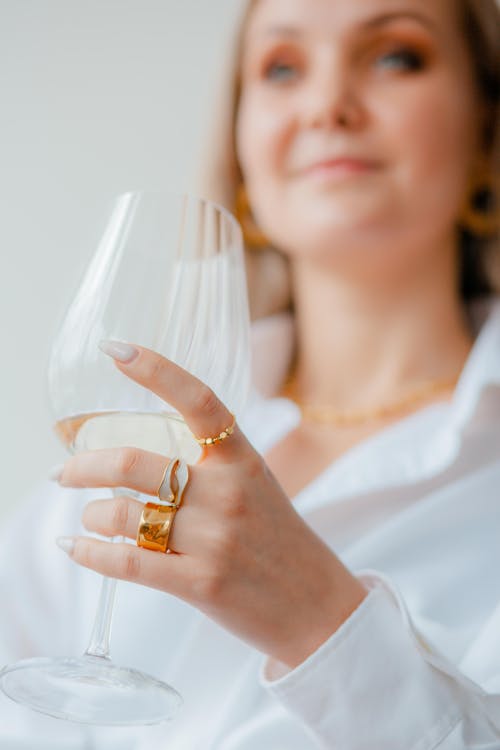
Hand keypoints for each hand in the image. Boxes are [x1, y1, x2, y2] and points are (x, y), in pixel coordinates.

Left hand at [56, 343, 367, 668]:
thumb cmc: (278, 538)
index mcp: (242, 458)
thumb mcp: (255, 485)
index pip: (198, 400)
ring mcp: (215, 539)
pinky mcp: (201, 583)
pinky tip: (75, 546)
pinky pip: (127, 563)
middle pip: (134, 464)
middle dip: (83, 465)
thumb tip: (138, 458)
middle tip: (64, 471)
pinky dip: (90, 553)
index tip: (116, 348)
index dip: (156, 369)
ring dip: (92, 514)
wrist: (317, 604)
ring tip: (90, 516)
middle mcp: (229, 492)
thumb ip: (208, 465)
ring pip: (123, 515)